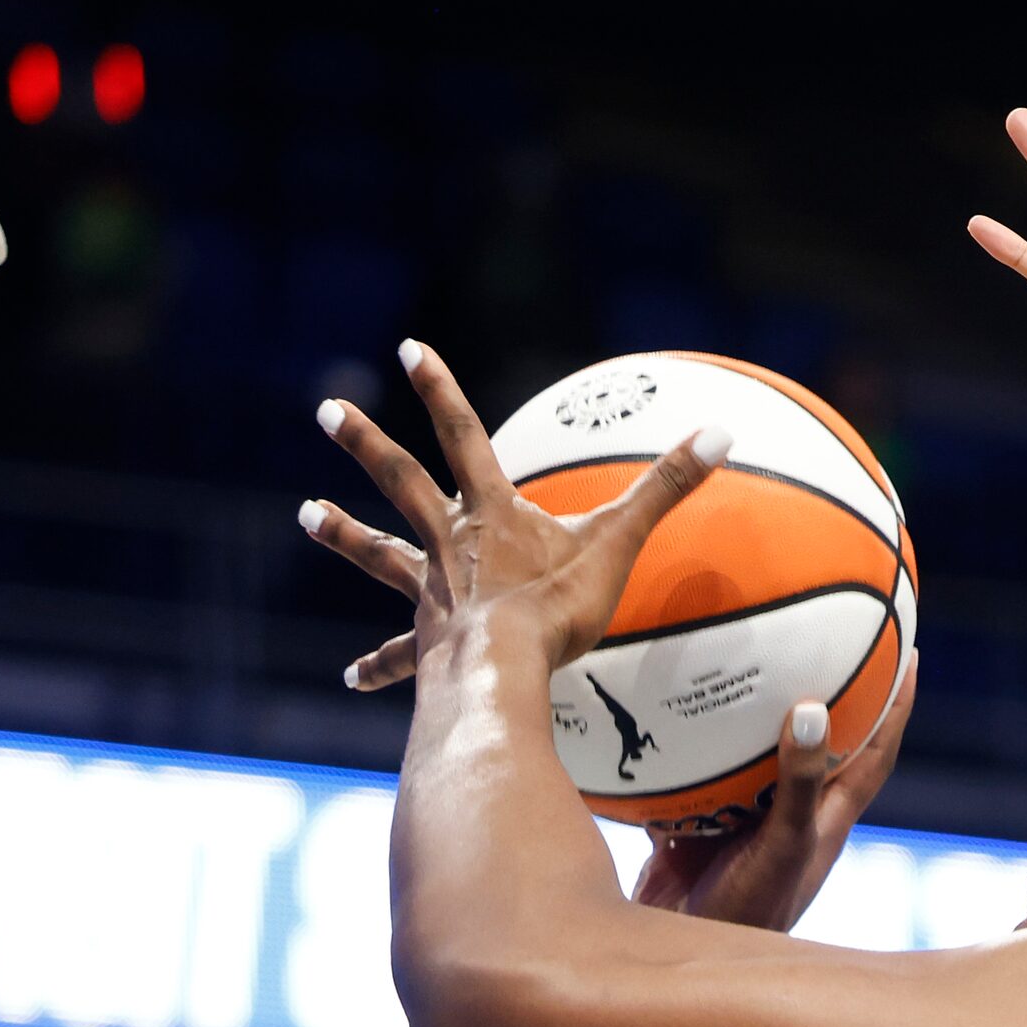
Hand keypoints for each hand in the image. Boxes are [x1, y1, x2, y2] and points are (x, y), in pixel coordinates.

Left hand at [300, 341, 726, 680]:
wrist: (506, 670)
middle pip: (401, 479)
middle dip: (365, 442)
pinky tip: (351, 678)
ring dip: (342, 532)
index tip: (410, 348)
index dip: (439, 389)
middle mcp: (450, 541)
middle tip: (327, 410)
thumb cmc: (558, 607)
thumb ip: (666, 488)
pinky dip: (378, 665)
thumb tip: (721, 433)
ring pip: (378, 553)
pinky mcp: (429, 643)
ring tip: (306, 514)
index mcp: (491, 512)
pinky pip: (400, 654)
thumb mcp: (617, 541)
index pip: (463, 433)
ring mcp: (432, 591)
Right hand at [631, 652, 918, 932]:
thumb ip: (799, 786)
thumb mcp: (781, 846)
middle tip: (824, 636)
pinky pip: (693, 778)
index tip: (909, 654)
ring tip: (738, 659)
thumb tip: (813, 712)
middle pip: (814, 743)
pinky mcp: (693, 829)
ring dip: (746, 718)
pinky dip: (684, 750)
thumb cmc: (751, 913)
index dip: (895, 706)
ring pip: (751, 757)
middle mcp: (788, 813)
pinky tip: (664, 714)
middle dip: (822, 695)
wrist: (680, 961)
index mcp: (825, 817)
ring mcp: (740, 821)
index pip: (875, 752)